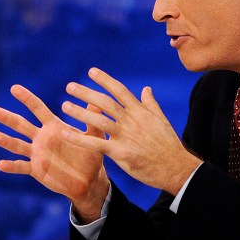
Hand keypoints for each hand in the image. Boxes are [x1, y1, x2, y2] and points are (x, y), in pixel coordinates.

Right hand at [0, 84, 109, 222]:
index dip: (26, 98)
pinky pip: (22, 166)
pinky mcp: (37, 169)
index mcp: (53, 126)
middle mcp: (42, 138)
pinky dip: (11, 166)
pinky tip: (0, 164)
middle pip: (21, 125)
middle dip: (6, 117)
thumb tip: (98, 101)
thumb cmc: (91, 155)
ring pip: (17, 145)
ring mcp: (37, 153)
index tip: (14, 88)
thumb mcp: (93, 136)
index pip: (38, 109)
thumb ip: (93, 120)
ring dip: (6, 141)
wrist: (89, 180)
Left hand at [60, 68, 199, 194]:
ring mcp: (126, 136)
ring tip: (64, 105)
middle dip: (86, 93)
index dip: (104, 80)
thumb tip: (146, 88)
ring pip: (99, 120)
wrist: (175, 168)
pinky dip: (79, 138)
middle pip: (105, 103)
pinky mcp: (121, 153)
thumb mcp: (161, 120)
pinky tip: (65, 133)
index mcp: (140, 112)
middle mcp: (132, 121)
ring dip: (80, 112)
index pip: (120, 90)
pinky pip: (96, 144)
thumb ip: (151, 103)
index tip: (90, 71)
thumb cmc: (168, 144)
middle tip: (69, 86)